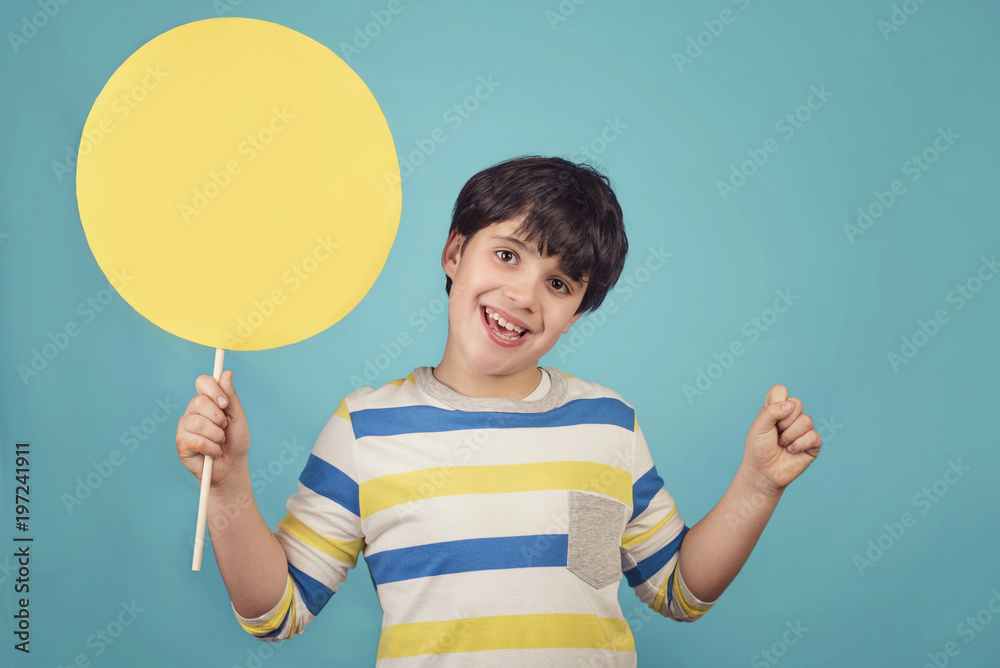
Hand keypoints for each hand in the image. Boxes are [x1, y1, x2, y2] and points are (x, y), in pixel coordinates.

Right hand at [175, 369, 250, 491]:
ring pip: (199, 422)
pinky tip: (213, 452)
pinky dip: (212, 448)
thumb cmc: (235, 441)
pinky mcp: (181, 443)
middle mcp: (192, 410)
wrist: (231, 467)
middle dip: (219, 418)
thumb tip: (226, 373)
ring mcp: (184, 426)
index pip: (202, 381)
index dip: (213, 389)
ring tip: (220, 442)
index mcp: (207, 401)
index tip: (225, 403)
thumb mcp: (237, 417)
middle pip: (199, 401)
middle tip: (224, 428)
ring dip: (217, 435)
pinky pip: (197, 440)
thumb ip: (231, 397)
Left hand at [742, 384, 821, 492]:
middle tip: (776, 434)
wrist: (763, 472)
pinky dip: (799, 445)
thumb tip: (791, 404)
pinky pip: (813, 436)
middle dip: (783, 421)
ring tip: (782, 445)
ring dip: (790, 436)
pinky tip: (791, 451)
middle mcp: (791, 416)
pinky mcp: (813, 443)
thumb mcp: (759, 426)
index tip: (768, 417)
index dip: (775, 402)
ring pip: (806, 420)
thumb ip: (772, 411)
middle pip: (797, 403)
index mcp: (776, 408)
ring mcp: (803, 429)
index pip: (781, 390)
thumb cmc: (758, 448)